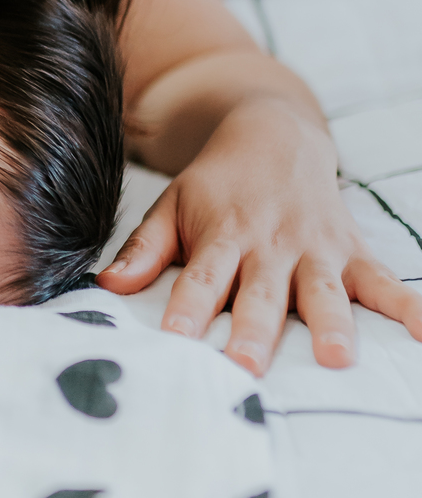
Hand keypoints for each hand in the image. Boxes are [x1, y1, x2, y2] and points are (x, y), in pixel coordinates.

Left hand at [98, 96, 421, 375]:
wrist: (274, 132)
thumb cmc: (217, 185)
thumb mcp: (173, 205)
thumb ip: (144, 249)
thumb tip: (106, 288)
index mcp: (222, 236)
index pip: (200, 278)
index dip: (187, 310)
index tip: (175, 344)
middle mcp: (269, 245)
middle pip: (259, 293)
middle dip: (253, 330)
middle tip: (246, 366)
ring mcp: (315, 249)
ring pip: (322, 289)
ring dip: (330, 322)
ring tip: (337, 357)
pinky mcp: (351, 250)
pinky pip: (382, 280)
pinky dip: (407, 306)